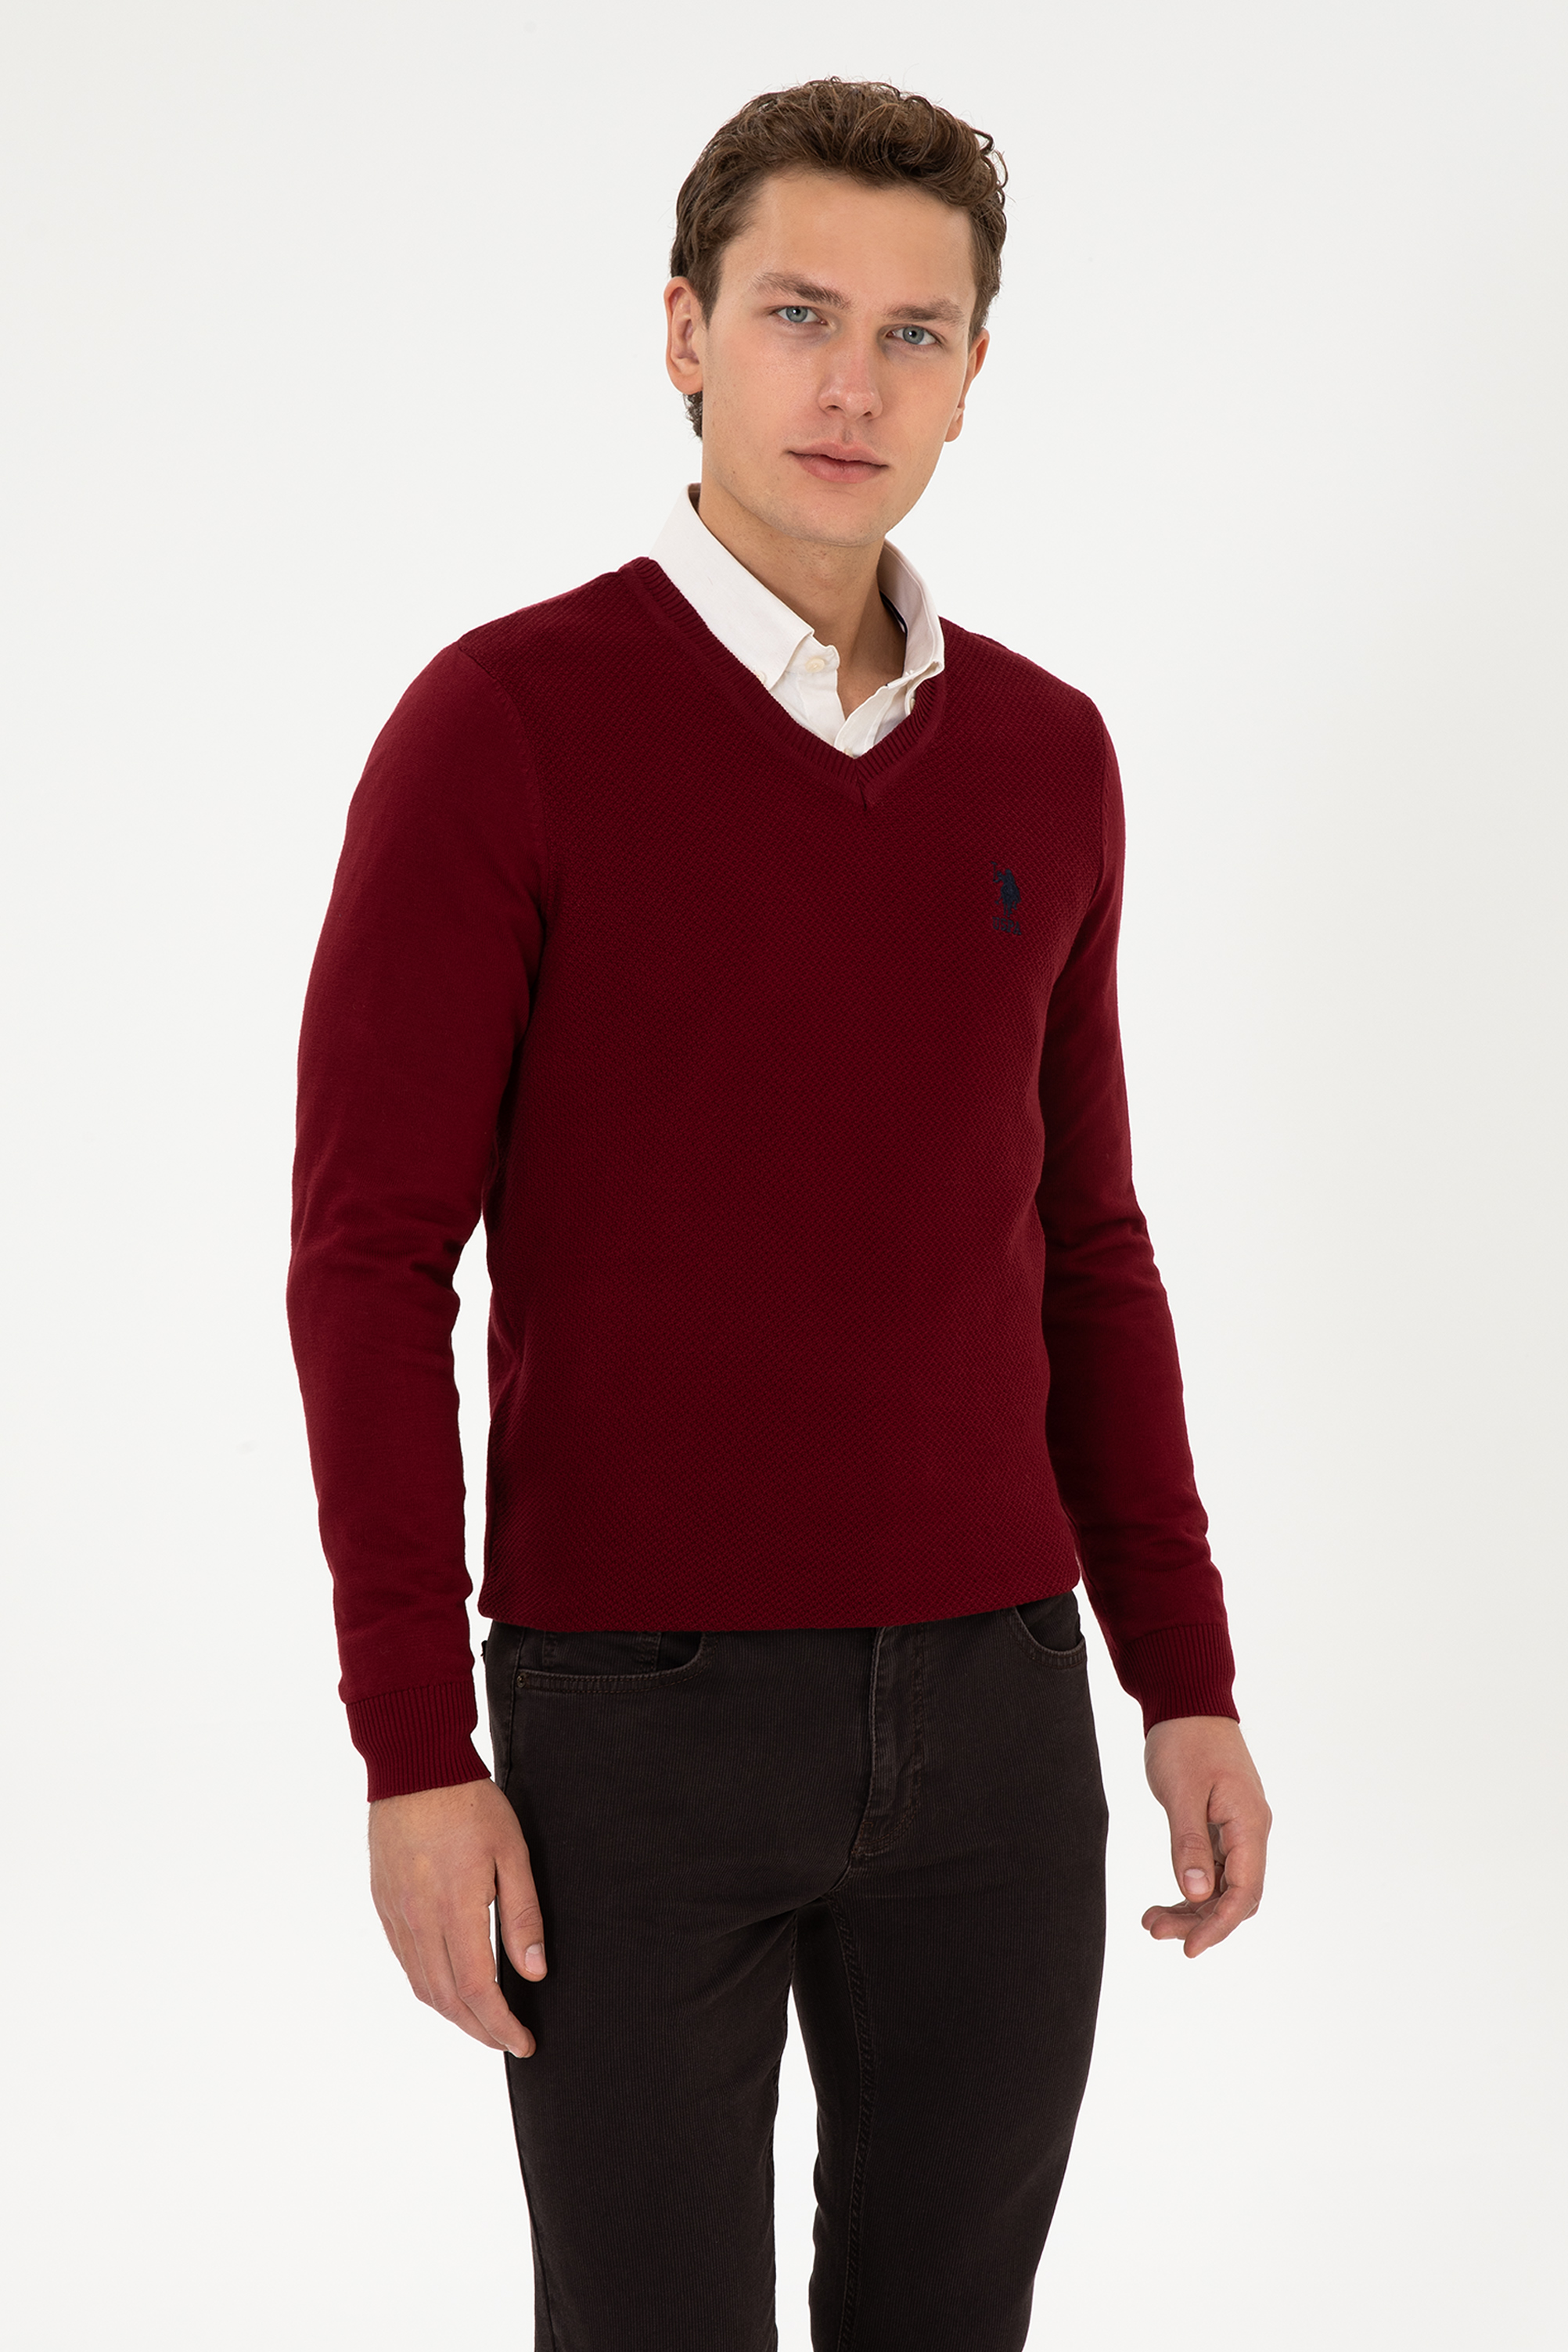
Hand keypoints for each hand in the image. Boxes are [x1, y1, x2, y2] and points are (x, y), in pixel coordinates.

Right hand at [368, 1777, 546, 2054]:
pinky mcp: (384, 1902)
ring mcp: (396, 1913)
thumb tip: (534, 1971)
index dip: (501, 2025)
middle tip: (507, 2040)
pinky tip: (447, 1984)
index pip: (478, 1989)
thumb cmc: (469, 1803)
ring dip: (452, 2013)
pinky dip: (428, 1984)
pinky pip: (405, 1959)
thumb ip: (523, 1914)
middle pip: (447, 1998)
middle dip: (479, 2030)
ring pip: (422, 1984)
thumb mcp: (512, 1852)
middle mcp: (418, 1919)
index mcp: (454, 1909)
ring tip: (482, 2021)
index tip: (523, 2043)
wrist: (414, 1767)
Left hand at [1141, 1715, 1270, 1957]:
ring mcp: (1237, 1829)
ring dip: (1191, 1908)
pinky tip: (1166, 1900)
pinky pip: (1212, 1869)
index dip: (1219, 1925)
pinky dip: (1190, 1887)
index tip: (1189, 1949)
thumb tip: (1195, 1893)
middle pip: (1235, 1896)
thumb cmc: (1185, 1739)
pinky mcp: (1221, 1825)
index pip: (1244, 1892)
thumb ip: (1188, 1844)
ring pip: (1222, 1886)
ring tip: (1151, 1920)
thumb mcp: (1181, 1792)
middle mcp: (1250, 1831)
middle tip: (1153, 1930)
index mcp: (1248, 1823)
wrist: (1188, 1700)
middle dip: (1198, 1921)